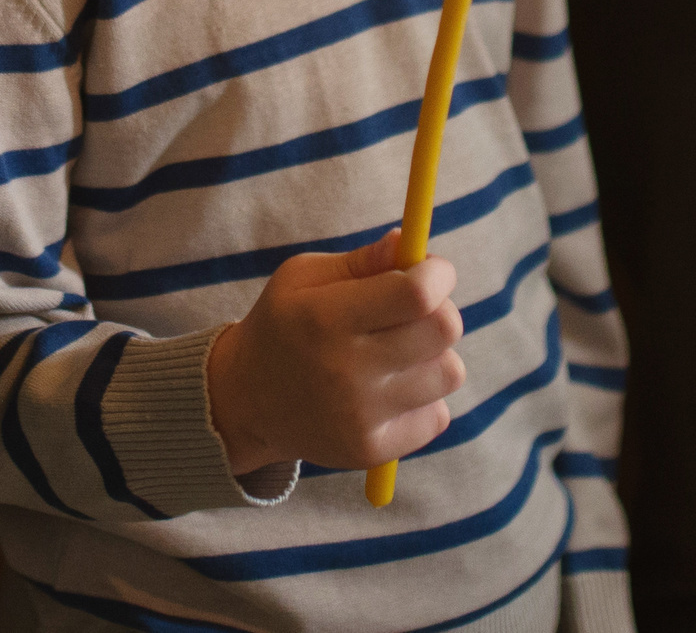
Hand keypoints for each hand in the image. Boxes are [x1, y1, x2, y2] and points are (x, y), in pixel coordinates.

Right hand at [206, 232, 465, 475]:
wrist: (246, 403)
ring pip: (450, 372)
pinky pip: (439, 415)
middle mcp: (345, 371)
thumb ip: (361, 261)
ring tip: (398, 353)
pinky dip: (424, 398)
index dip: (438, 273)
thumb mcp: (303, 278)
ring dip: (434, 356)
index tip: (432, 269)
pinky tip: (390, 390)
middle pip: (444, 330)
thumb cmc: (285, 325)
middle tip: (415, 310)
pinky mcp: (371, 451)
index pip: (416, 294)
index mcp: (326, 317)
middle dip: (440, 309)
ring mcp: (360, 417)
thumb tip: (408, 244)